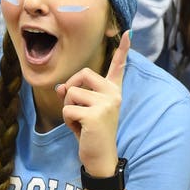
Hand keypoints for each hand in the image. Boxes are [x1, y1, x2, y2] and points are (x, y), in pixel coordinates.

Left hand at [57, 32, 129, 174]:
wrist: (100, 158)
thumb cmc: (92, 133)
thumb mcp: (84, 110)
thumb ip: (76, 94)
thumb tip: (61, 87)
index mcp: (114, 91)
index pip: (118, 66)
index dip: (123, 49)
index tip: (128, 32)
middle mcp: (113, 94)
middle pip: (82, 74)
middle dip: (71, 89)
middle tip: (76, 109)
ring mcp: (106, 104)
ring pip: (71, 93)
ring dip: (68, 109)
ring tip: (80, 123)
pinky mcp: (95, 115)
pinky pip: (68, 108)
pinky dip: (68, 121)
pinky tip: (80, 130)